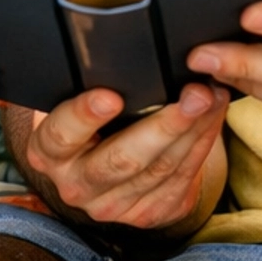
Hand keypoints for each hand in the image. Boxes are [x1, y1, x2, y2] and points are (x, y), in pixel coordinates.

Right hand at [8, 84, 228, 229]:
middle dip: (165, 125)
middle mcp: (77, 185)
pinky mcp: (146, 213)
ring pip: (161, 170)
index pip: (63, 134)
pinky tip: (213, 118)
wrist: (94, 163)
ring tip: (213, 96)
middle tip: (195, 94)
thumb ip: (79, 83)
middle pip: (123, 159)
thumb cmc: (84, 117)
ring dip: (194, 131)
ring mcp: (112, 205)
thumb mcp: (68, 100)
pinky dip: (201, 145)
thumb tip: (109, 47)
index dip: (85, 115)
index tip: (112, 96)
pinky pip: (181, 180)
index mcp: (48, 152)